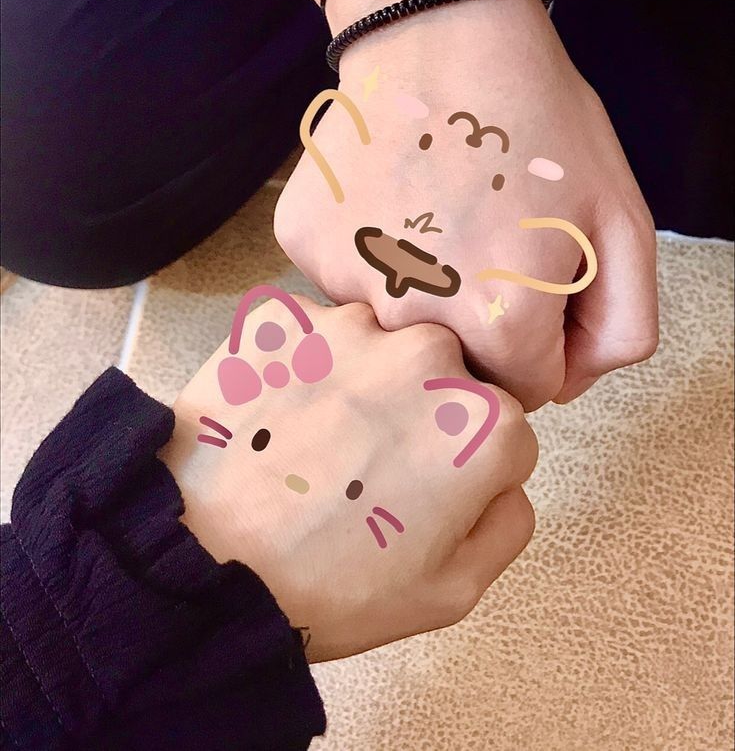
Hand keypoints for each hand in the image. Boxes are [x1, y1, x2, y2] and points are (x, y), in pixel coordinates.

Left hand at [161, 293, 536, 661]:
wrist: (202, 561)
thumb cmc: (326, 584)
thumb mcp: (452, 591)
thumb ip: (506, 520)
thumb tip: (504, 477)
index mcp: (484, 423)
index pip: (503, 427)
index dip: (464, 467)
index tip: (418, 492)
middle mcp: (428, 355)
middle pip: (446, 375)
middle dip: (420, 411)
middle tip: (366, 466)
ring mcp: (353, 326)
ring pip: (382, 345)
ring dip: (363, 380)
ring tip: (317, 441)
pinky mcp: (289, 316)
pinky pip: (317, 333)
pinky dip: (307, 364)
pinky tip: (281, 415)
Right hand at [274, 0, 657, 410]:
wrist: (439, 28)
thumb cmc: (539, 120)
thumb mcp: (623, 222)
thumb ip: (619, 331)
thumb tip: (564, 386)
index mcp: (497, 319)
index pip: (525, 390)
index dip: (541, 336)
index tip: (536, 275)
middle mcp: (410, 316)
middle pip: (455, 366)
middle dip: (480, 323)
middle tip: (486, 238)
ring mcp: (344, 281)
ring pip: (396, 328)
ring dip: (420, 292)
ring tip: (434, 213)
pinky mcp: (303, 245)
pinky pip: (347, 284)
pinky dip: (370, 257)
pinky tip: (389, 200)